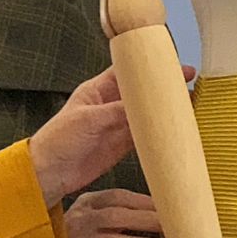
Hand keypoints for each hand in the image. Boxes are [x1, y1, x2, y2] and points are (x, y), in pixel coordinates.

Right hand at [28, 188, 165, 237]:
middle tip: (171, 226)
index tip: (166, 206)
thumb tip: (152, 210)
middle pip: (120, 216)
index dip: (144, 201)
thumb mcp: (85, 210)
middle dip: (149, 220)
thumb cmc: (72, 232)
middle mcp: (86, 220)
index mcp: (88, 203)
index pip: (119, 197)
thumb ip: (111, 206)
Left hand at [29, 65, 195, 206]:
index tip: (170, 64)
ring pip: (145, 114)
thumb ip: (117, 111)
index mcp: (97, 91)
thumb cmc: (58, 141)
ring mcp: (116, 126)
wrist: (49, 173)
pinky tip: (172, 129)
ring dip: (163, 111)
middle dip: (161, 88)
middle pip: (140, 92)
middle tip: (186, 83)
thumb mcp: (88, 120)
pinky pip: (144, 136)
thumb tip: (144, 104)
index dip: (148, 66)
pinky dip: (158, 133)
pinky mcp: (121, 145)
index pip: (127, 72)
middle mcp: (109, 105)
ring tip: (186, 105)